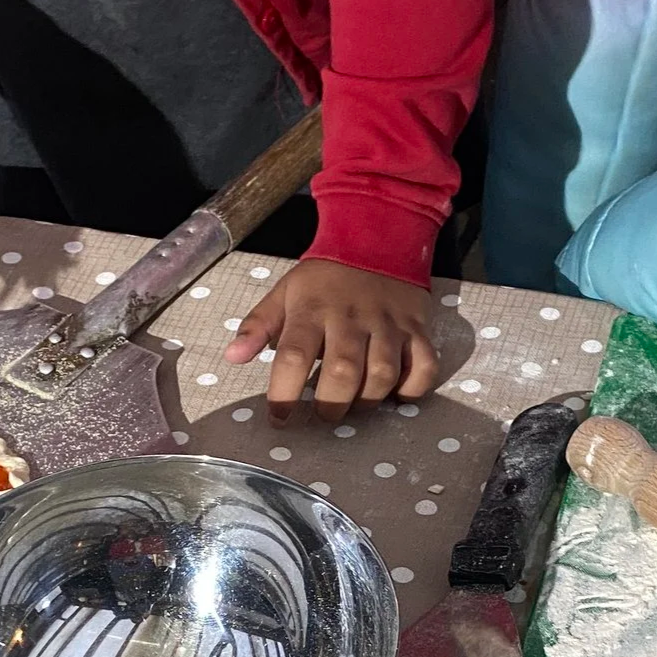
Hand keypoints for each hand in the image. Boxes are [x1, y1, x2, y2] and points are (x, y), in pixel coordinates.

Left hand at [223, 258, 437, 422]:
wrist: (378, 238)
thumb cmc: (325, 277)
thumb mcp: (285, 293)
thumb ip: (258, 325)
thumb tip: (232, 357)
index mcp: (312, 310)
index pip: (294, 356)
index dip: (284, 393)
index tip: (279, 418)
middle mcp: (351, 317)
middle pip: (343, 370)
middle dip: (332, 404)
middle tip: (324, 415)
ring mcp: (388, 323)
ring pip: (383, 372)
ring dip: (369, 400)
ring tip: (356, 404)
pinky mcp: (418, 328)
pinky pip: (424, 365)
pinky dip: (413, 388)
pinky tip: (396, 394)